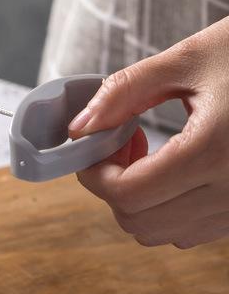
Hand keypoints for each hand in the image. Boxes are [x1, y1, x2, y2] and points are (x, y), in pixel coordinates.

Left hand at [68, 17, 228, 247]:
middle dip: (113, 186)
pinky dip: (169, 208)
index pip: (127, 194)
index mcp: (216, 151)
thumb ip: (124, 92)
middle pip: (140, 222)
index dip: (95, 174)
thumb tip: (79, 128)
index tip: (94, 144)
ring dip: (140, 201)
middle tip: (122, 142)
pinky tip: (177, 166)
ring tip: (150, 152)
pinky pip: (196, 230)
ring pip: (165, 234)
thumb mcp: (187, 59)